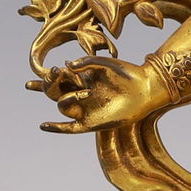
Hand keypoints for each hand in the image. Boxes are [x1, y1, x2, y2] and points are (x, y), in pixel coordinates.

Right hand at [31, 56, 165, 132]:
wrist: (146, 89)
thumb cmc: (127, 74)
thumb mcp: (106, 63)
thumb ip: (86, 62)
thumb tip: (67, 65)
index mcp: (82, 80)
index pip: (58, 79)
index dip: (49, 75)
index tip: (55, 69)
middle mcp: (80, 95)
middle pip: (53, 93)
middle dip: (50, 84)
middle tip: (56, 74)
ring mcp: (85, 110)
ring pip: (62, 106)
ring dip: (69, 98)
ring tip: (86, 92)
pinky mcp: (91, 124)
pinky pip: (69, 128)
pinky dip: (56, 127)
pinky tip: (44, 125)